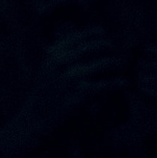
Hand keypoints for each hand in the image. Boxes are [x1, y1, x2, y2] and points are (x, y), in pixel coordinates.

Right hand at [0, 25, 125, 157]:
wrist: (33, 122)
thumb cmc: (43, 95)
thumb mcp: (48, 68)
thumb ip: (65, 53)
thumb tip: (91, 40)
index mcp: (56, 53)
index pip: (86, 35)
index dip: (100, 36)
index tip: (106, 39)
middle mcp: (64, 62)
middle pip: (99, 47)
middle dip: (110, 51)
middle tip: (114, 58)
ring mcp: (73, 78)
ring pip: (107, 63)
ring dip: (116, 66)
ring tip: (118, 71)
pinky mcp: (80, 95)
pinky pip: (107, 84)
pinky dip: (118, 84)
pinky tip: (123, 85)